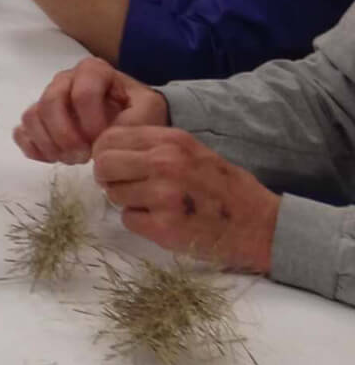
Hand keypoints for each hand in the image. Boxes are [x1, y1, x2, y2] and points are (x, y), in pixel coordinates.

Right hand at [14, 58, 167, 164]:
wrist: (129, 121)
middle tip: (83, 157)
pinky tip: (53, 159)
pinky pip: (21, 132)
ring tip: (71, 160)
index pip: (82, 92)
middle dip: (65, 135)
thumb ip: (137, 116)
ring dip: (49, 143)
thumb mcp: (150, 109)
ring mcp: (47, 99)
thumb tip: (107, 135)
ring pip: (31, 117)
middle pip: (50, 102)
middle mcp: (64, 80)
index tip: (102, 141)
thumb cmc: (138, 112)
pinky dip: (33, 148)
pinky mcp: (37, 120)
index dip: (91, 121)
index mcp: (92, 71)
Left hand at [92, 127, 280, 271]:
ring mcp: (163, 195)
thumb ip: (153, 147)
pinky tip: (164, 221)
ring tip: (156, 204)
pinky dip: (141, 223)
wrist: (260, 225)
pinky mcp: (163, 226)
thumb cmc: (223, 187)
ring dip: (128, 202)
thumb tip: (107, 150)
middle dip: (110, 178)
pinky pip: (129, 220)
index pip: (110, 137)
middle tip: (128, 187)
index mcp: (172, 140)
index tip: (116, 165)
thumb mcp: (192, 151)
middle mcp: (165, 163)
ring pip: (114, 195)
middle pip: (104, 165)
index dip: (106, 153)